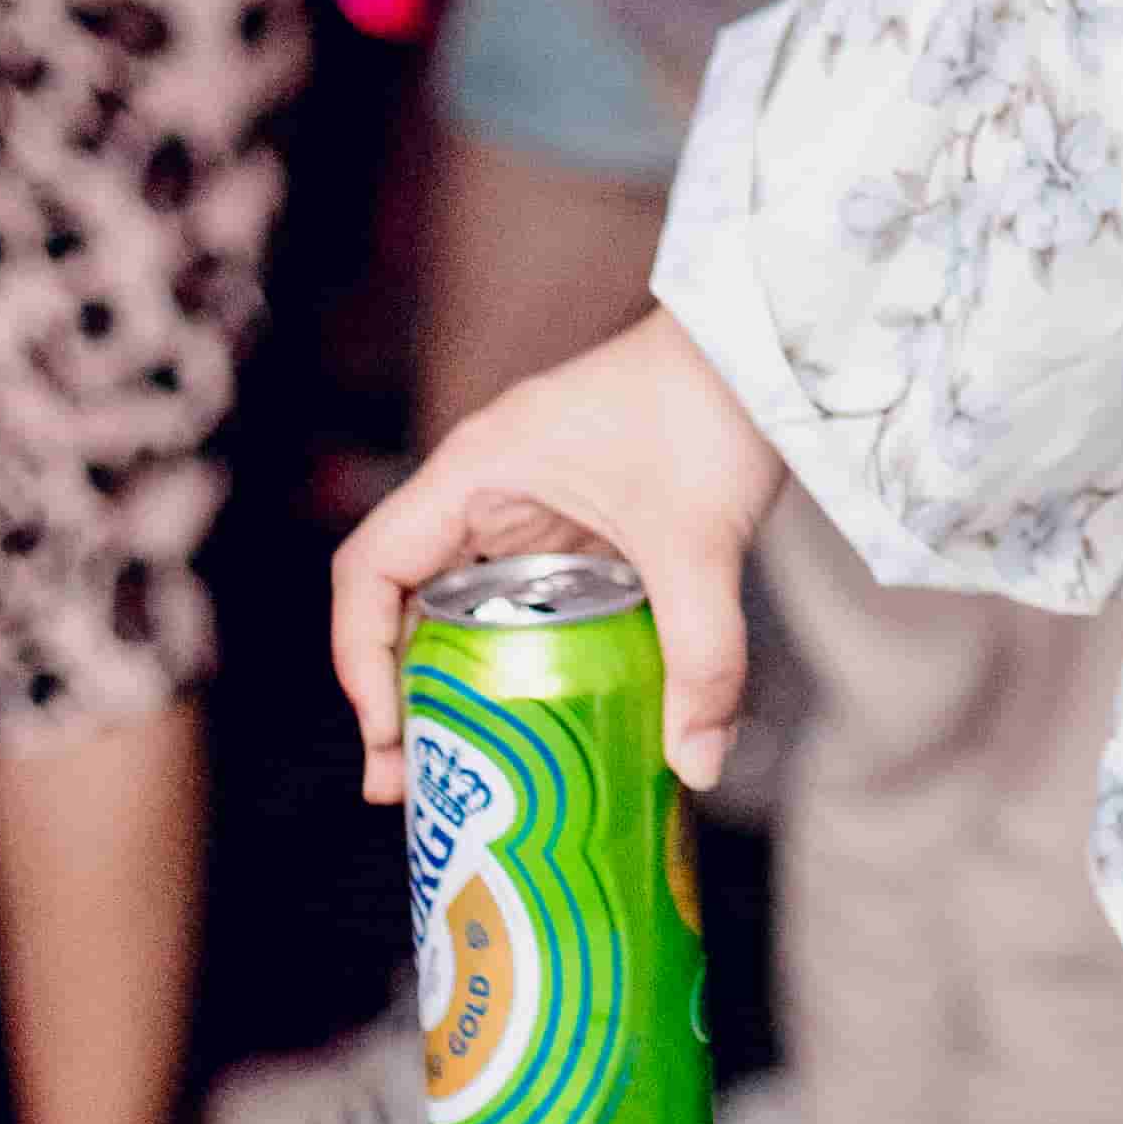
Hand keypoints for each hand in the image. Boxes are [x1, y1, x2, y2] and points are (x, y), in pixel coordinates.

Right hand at [328, 310, 782, 800]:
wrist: (764, 343)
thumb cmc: (711, 408)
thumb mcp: (700, 542)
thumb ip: (702, 657)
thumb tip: (698, 764)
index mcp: (475, 471)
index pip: (368, 569)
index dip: (358, 657)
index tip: (388, 732)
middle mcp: (482, 483)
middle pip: (403, 597)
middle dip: (396, 689)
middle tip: (408, 780)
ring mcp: (524, 496)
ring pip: (457, 598)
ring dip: (449, 675)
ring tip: (459, 762)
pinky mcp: (570, 512)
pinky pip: (514, 591)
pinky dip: (510, 649)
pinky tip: (535, 706)